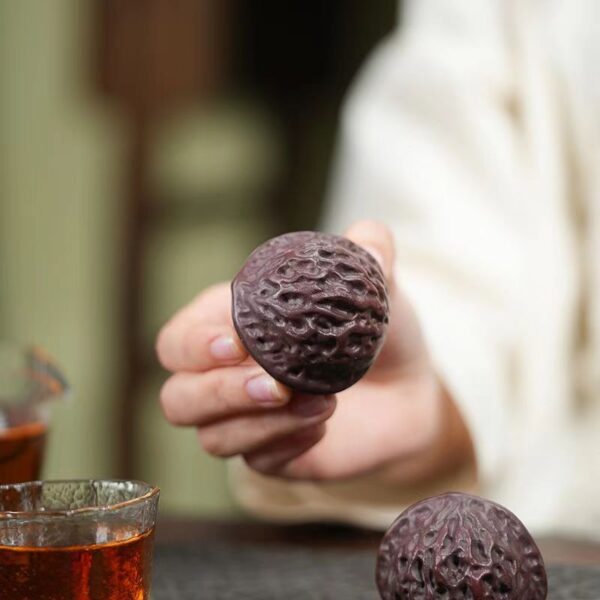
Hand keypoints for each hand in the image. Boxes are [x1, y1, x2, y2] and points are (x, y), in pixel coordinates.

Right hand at [156, 221, 473, 482]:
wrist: (408, 389)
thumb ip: (369, 253)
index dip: (193, 345)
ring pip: (213, 437)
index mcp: (230, 327)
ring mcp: (247, 421)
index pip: (178, 342)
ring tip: (320, 401)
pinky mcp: (273, 455)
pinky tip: (323, 424)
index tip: (235, 342)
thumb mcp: (375, 287)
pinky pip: (259, 463)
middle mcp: (227, 378)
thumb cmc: (376, 329)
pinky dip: (288, 443)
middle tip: (273, 383)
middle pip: (178, 398)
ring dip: (262, 423)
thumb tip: (369, 240)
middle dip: (217, 392)